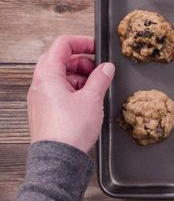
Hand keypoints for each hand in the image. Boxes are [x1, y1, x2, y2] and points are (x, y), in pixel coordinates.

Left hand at [28, 35, 114, 152]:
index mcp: (47, 75)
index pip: (62, 44)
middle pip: (60, 59)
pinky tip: (88, 99)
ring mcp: (41, 98)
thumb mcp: (92, 98)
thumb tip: (106, 68)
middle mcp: (40, 84)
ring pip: (61, 76)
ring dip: (80, 76)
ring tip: (96, 86)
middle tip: (99, 69)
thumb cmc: (69, 130)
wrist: (59, 158)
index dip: (82, 42)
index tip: (96, 48)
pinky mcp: (46, 110)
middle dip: (82, 61)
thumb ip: (100, 78)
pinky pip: (60, 91)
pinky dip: (75, 89)